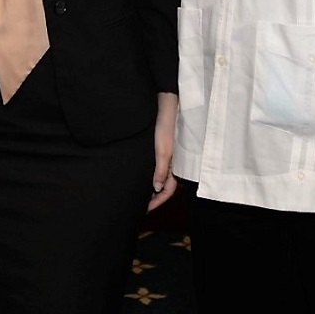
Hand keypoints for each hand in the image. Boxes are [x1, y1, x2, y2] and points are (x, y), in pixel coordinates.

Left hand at [148, 91, 178, 211]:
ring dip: (151, 186)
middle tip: (141, 205)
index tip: (146, 209)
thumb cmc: (165, 126)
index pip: (169, 190)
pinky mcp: (160, 147)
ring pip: (161, 176)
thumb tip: (156, 187)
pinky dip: (150, 174)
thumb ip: (161, 169)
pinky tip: (141, 174)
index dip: (158, 201)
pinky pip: (157, 166)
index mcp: (175, 165)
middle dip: (155, 197)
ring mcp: (166, 155)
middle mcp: (172, 162)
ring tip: (139, 192)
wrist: (165, 104)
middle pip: (165, 185)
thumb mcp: (162, 150)